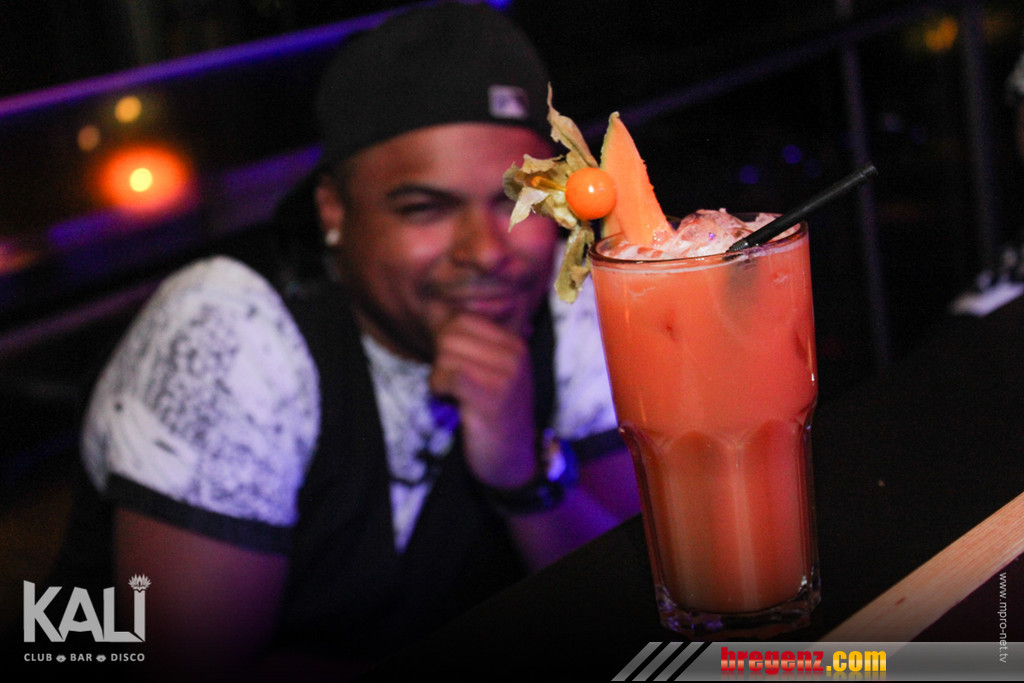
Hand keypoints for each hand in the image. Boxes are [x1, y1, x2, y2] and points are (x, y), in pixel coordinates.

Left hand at [429, 313, 537, 489]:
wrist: (512, 459)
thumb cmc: (493, 413)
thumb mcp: (488, 370)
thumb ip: (466, 341)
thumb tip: (434, 307)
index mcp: (514, 343)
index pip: (462, 318)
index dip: (442, 337)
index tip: (447, 363)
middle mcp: (515, 355)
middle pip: (451, 334)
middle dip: (439, 357)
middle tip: (449, 381)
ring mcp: (506, 376)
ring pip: (446, 354)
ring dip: (439, 375)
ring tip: (453, 392)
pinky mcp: (492, 398)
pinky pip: (449, 375)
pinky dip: (439, 387)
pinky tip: (449, 399)